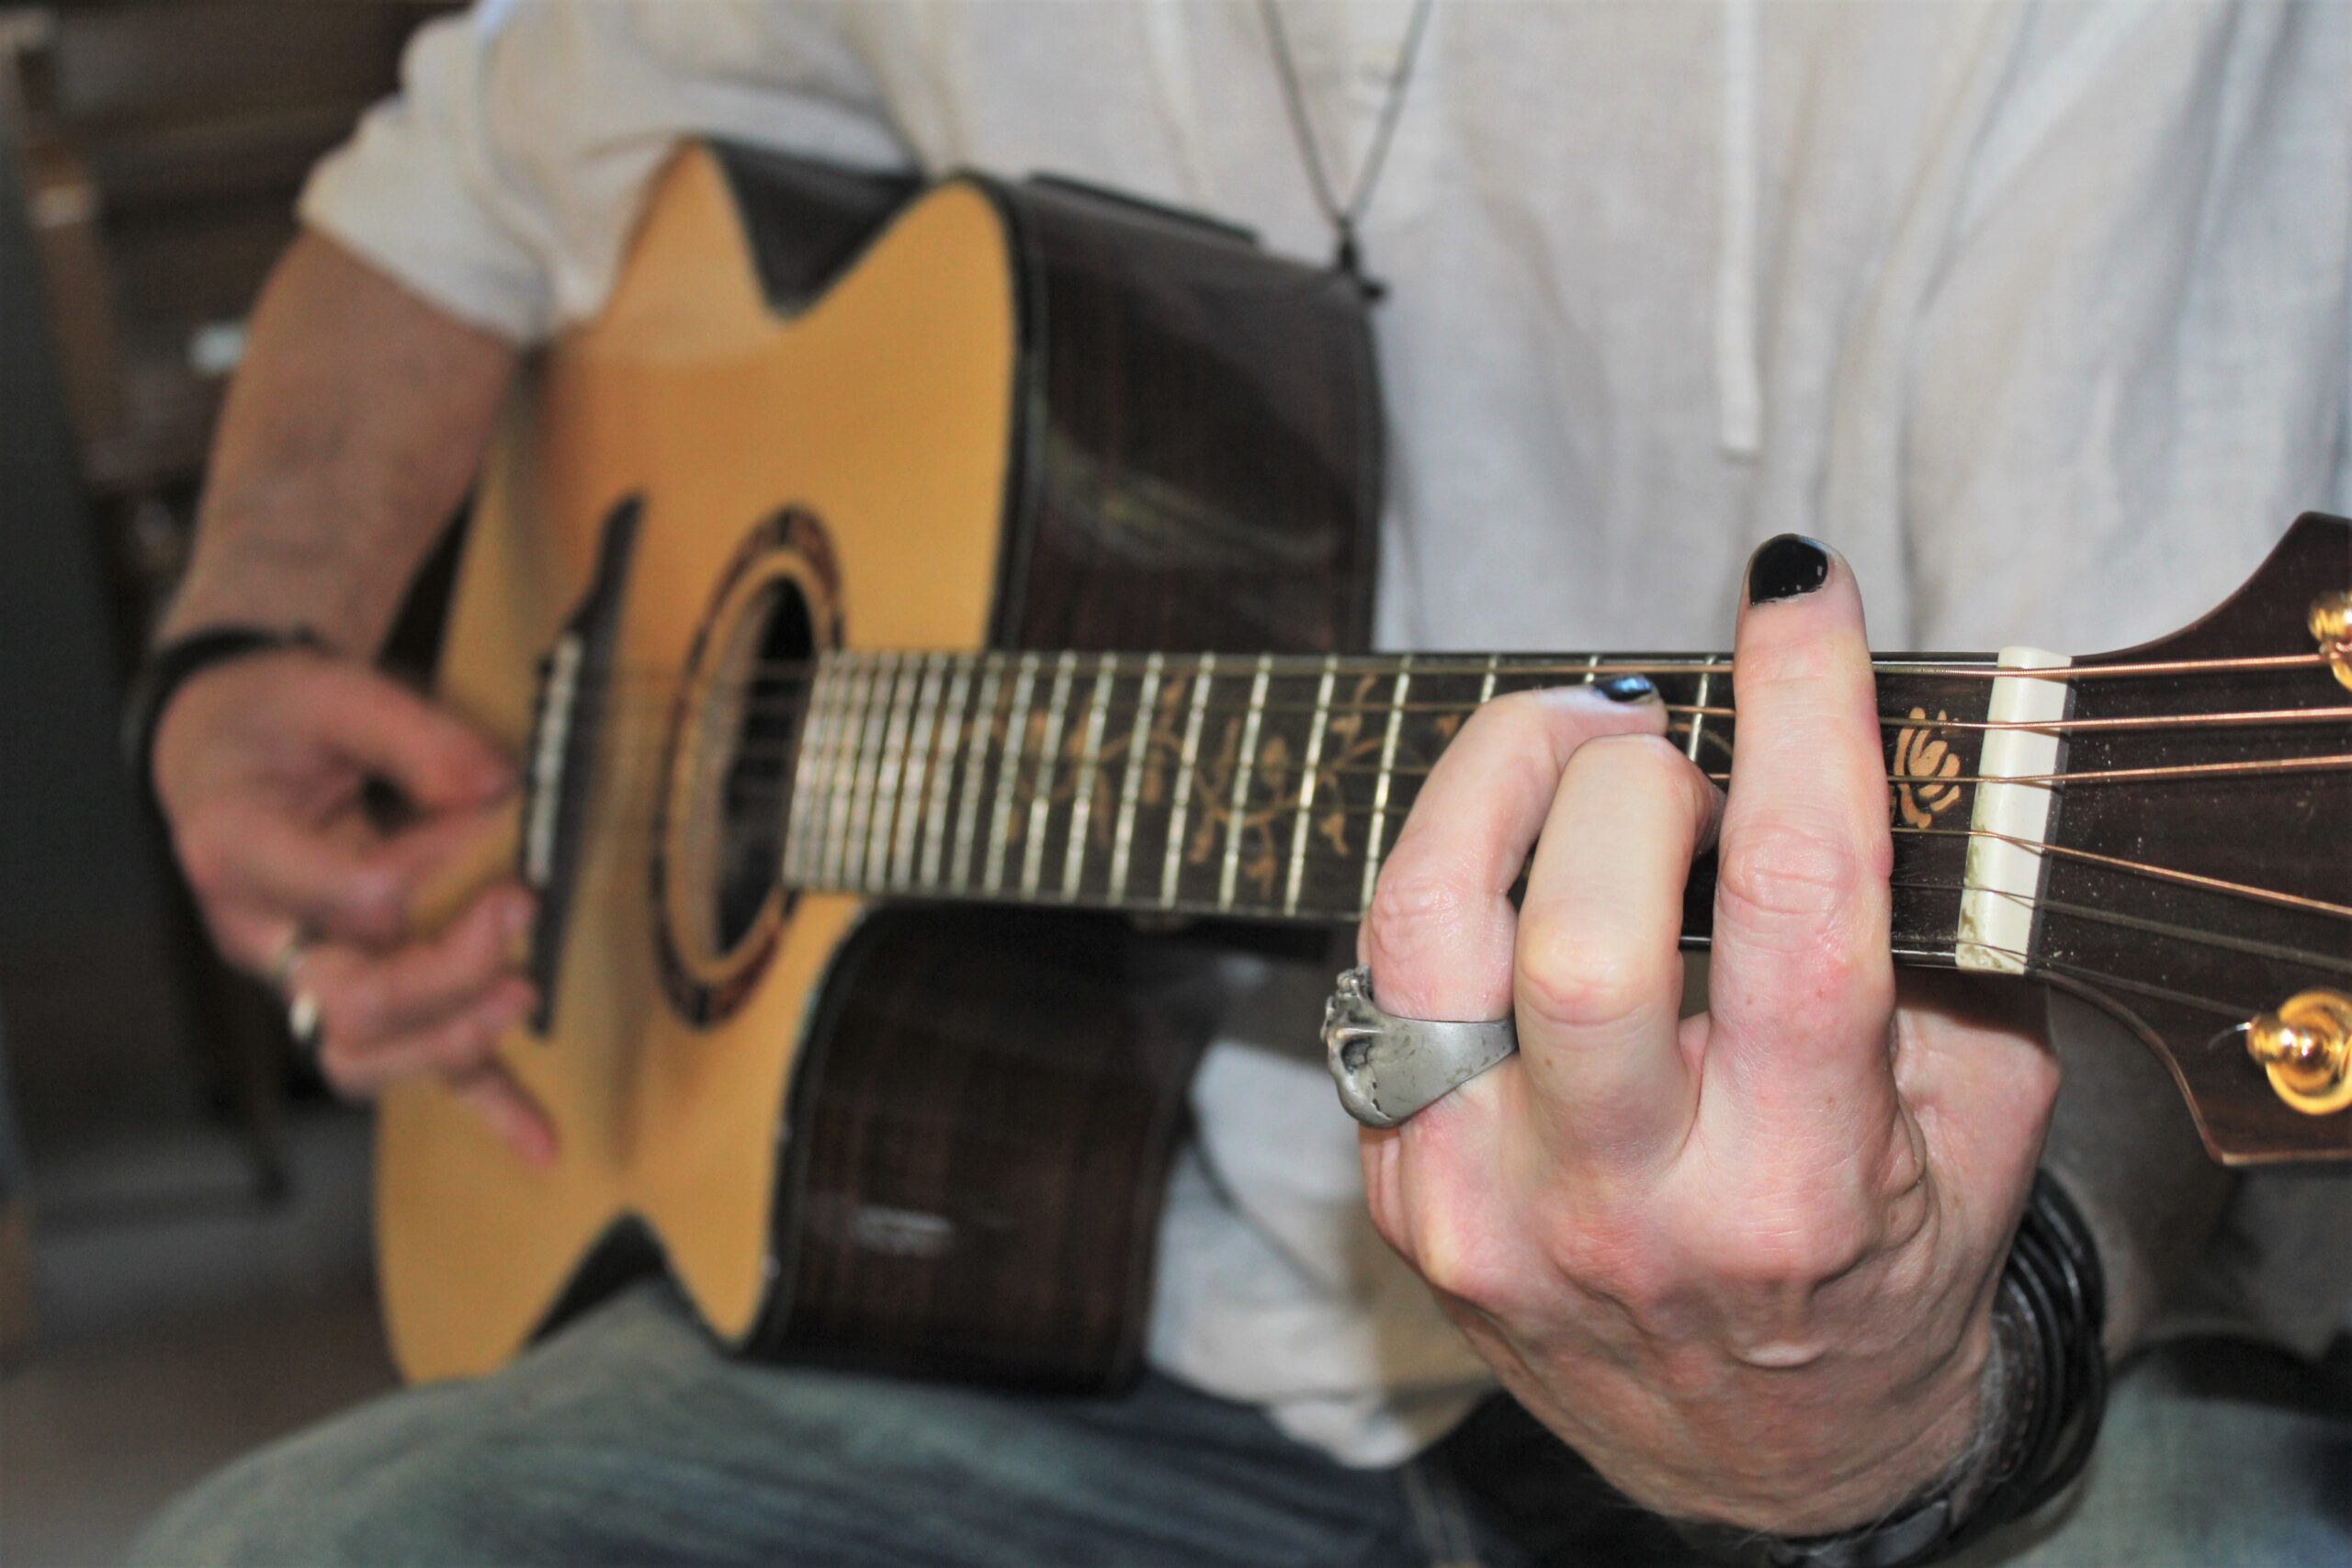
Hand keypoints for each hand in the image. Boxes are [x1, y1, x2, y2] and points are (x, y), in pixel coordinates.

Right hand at [153, 648, 553, 1163]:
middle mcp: (261, 931)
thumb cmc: (273, 720)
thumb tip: (499, 784)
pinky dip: (482, 1107)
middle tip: (519, 904)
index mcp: (237, 848)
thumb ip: (413, 735)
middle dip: (447, 969)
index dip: (429, 864)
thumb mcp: (330, 691)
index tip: (480, 806)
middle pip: (350, 998)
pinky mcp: (353, 993)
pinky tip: (540, 1143)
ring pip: (363, 1055)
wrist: (223, 745)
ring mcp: (304, 975)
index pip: (345, 893)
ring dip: (455, 1041)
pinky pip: (411, 1064)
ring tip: (524, 997)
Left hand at [1358, 538, 2057, 1533]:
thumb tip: (1859, 731)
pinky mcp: (1402, 1198)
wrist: (1770, 1456)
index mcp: (1803, 1182)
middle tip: (1663, 739)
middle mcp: (1625, 1206)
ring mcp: (1485, 1208)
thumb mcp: (1981, 1112)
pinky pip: (1382, 983)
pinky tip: (1515, 871)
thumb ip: (1940, 932)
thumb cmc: (1887, 1258)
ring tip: (1567, 751)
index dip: (1796, 713)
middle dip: (1623, 772)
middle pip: (1579, 926)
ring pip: (1424, 934)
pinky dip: (1451, 886)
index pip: (1794, 905)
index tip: (1794, 594)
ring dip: (1489, 785)